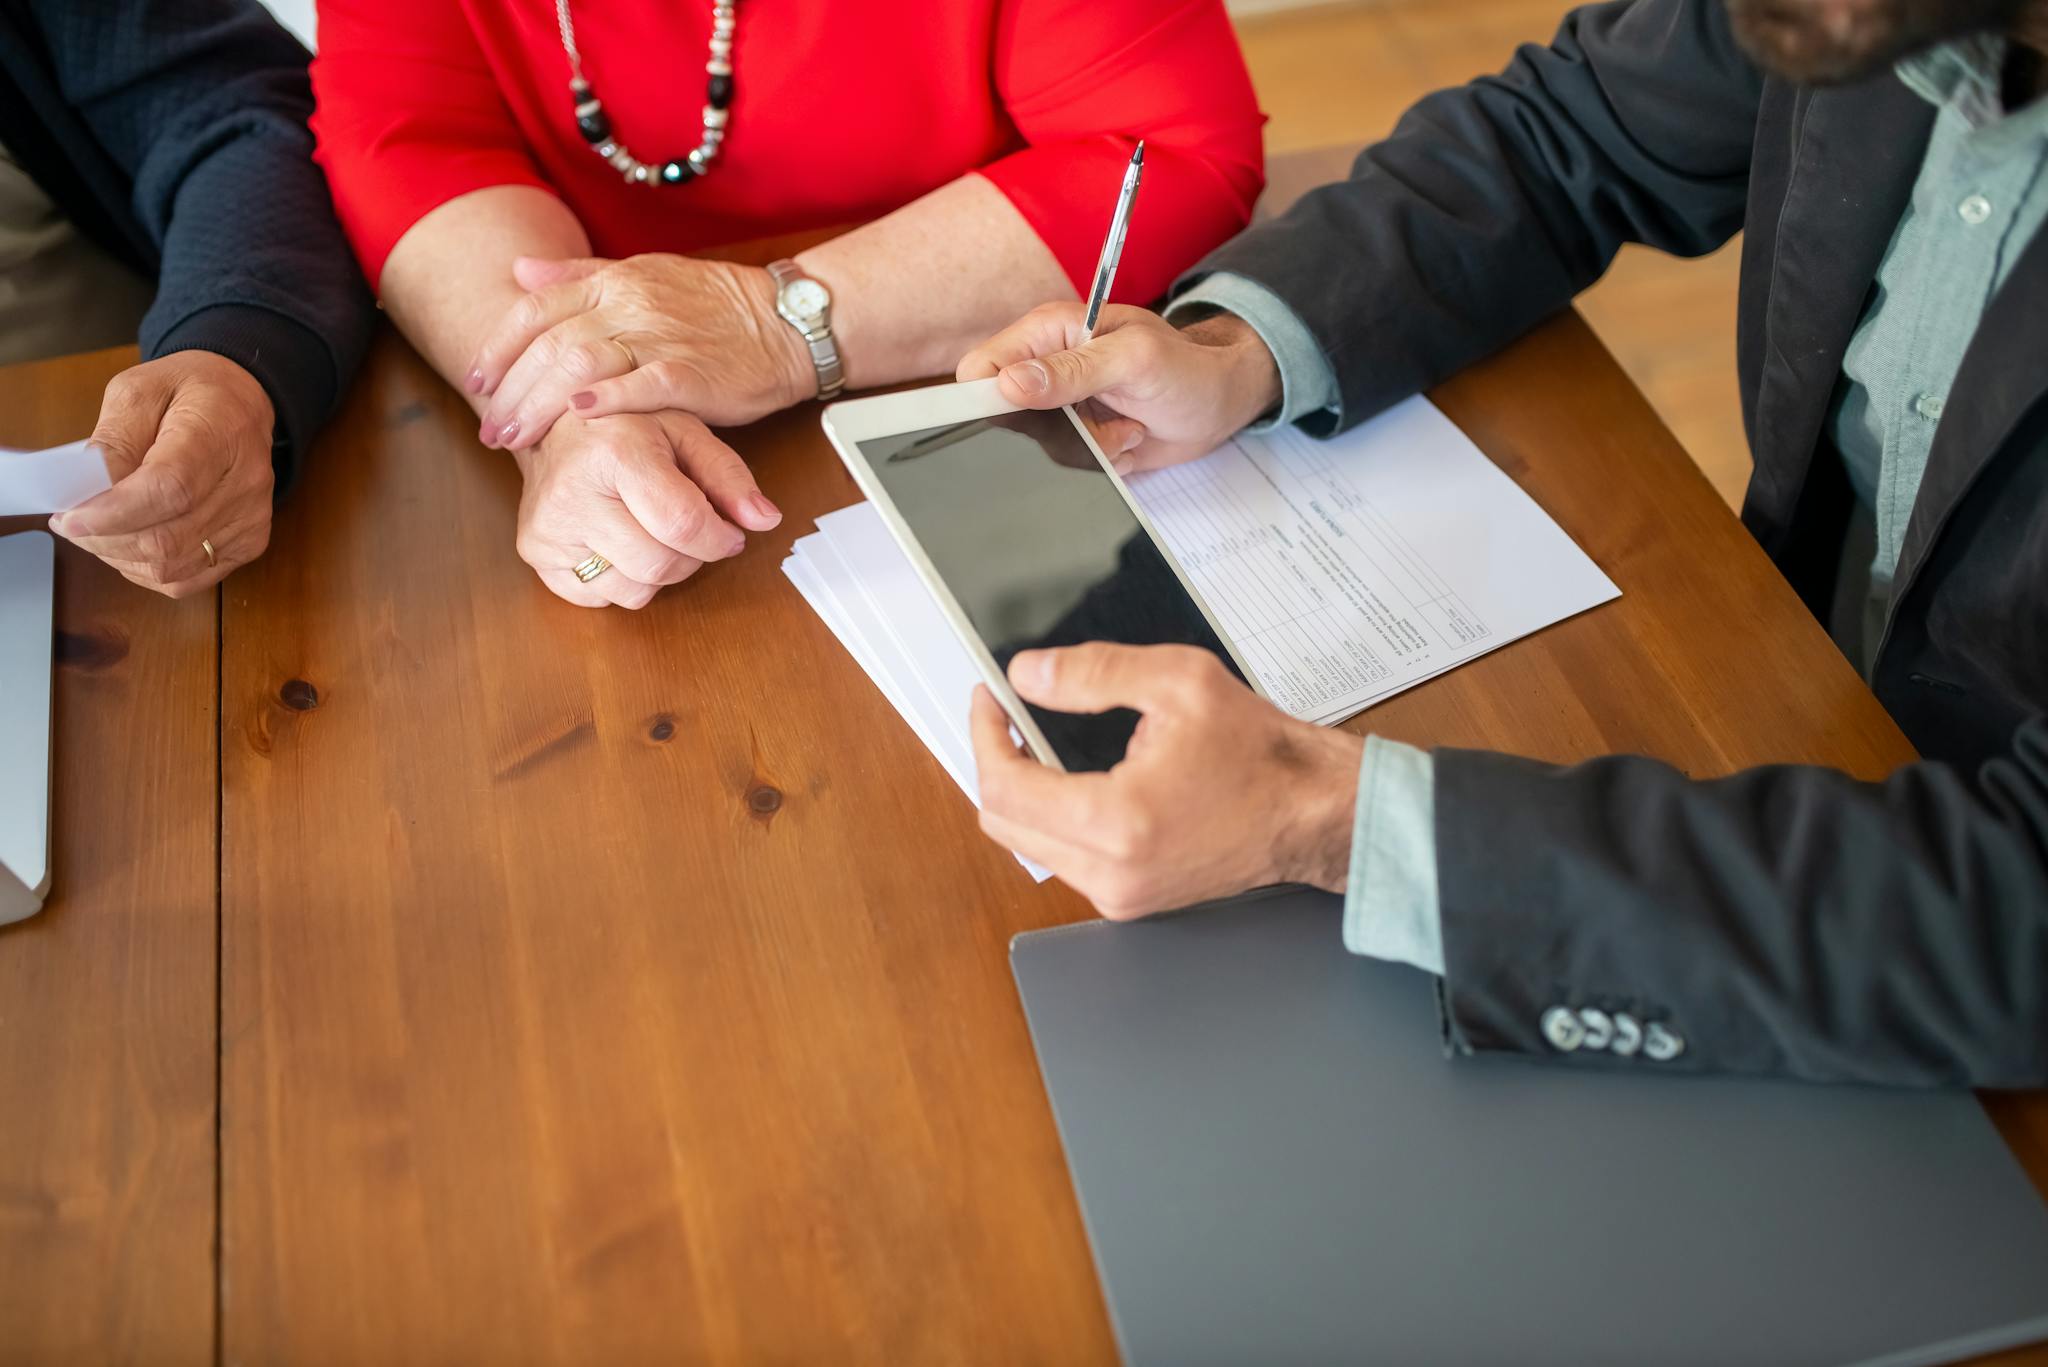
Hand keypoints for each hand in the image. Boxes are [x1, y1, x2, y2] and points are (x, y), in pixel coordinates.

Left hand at [50, 350, 275, 597]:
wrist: (243, 403)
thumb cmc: (189, 392)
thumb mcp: (139, 392)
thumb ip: (113, 442)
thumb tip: (86, 494)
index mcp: (219, 432)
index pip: (169, 490)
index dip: (114, 513)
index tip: (69, 517)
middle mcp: (245, 482)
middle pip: (166, 538)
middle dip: (104, 539)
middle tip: (73, 522)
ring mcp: (251, 519)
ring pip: (172, 567)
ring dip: (120, 557)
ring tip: (99, 531)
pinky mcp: (250, 543)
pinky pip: (188, 580)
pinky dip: (146, 572)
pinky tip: (131, 546)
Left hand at [468, 254, 814, 451]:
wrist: (784, 322)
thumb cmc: (716, 307)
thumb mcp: (644, 275)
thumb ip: (581, 276)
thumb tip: (522, 273)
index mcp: (613, 281)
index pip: (535, 309)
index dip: (499, 346)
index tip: (476, 381)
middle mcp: (629, 303)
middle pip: (550, 344)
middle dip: (511, 390)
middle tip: (491, 429)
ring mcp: (660, 336)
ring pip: (582, 364)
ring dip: (541, 404)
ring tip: (517, 439)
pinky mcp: (692, 372)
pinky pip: (642, 385)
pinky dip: (607, 400)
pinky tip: (579, 419)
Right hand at [510, 407, 781, 608]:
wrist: (554, 423)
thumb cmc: (626, 426)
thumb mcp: (685, 432)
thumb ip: (729, 476)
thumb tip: (765, 519)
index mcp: (615, 453)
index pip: (682, 523)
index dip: (718, 538)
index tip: (729, 534)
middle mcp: (572, 494)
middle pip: (659, 564)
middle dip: (692, 557)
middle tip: (692, 534)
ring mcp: (547, 528)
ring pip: (633, 590)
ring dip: (660, 572)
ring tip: (654, 533)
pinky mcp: (535, 553)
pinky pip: (600, 597)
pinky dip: (624, 579)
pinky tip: (621, 542)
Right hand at [956, 303, 1282, 473]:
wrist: (1217, 401)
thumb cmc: (1187, 367)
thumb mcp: (1134, 360)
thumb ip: (1072, 370)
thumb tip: (1012, 383)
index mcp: (1048, 332)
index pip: (982, 366)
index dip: (986, 394)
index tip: (1016, 412)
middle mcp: (1046, 367)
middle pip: (1007, 417)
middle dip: (1057, 429)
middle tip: (1101, 417)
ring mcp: (1060, 405)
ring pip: (1040, 447)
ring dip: (1091, 446)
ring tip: (1127, 424)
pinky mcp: (1077, 435)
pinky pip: (1066, 463)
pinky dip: (1103, 458)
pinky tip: (1128, 436)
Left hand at [970, 643, 1363, 918]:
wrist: (1311, 812)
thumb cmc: (1261, 755)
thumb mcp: (1179, 683)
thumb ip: (1093, 673)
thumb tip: (1030, 675)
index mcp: (1117, 823)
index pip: (1005, 787)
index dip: (985, 735)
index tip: (990, 699)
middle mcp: (1111, 872)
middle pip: (1003, 822)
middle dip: (995, 762)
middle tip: (1008, 716)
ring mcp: (1119, 895)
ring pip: (1028, 844)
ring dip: (1022, 792)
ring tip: (1039, 742)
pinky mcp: (1129, 900)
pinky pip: (1062, 858)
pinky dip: (1052, 817)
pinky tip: (1072, 778)